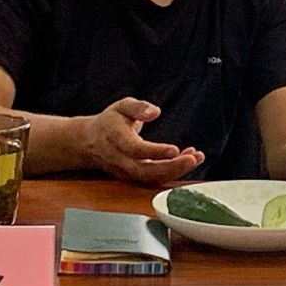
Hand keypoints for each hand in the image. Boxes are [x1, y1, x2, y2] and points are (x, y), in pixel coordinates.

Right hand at [79, 98, 203, 184]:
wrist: (89, 143)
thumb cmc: (109, 122)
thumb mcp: (121, 106)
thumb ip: (138, 107)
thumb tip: (155, 112)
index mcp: (115, 139)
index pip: (135, 150)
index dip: (155, 152)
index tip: (175, 149)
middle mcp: (120, 160)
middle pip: (146, 171)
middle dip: (171, 167)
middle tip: (193, 158)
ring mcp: (126, 172)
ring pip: (152, 178)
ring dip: (176, 171)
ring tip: (196, 158)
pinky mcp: (134, 178)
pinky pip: (154, 179)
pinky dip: (173, 172)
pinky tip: (189, 160)